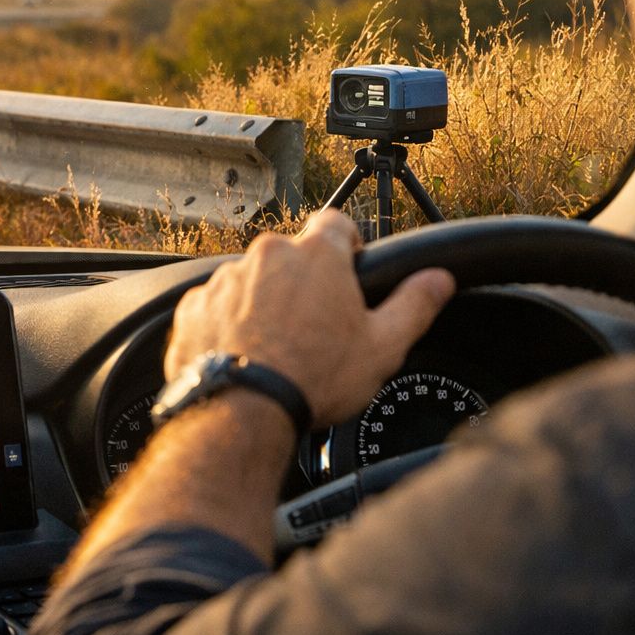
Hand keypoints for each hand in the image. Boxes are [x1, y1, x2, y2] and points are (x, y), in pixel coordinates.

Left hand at [165, 209, 455, 425]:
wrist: (242, 411)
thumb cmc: (313, 377)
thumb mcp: (381, 346)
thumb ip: (414, 304)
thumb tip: (440, 279)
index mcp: (316, 255)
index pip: (336, 224)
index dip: (346, 246)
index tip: (348, 273)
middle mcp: (268, 255)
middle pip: (292, 256)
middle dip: (303, 283)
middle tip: (314, 327)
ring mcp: (227, 278)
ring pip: (252, 280)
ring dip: (264, 302)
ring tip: (276, 347)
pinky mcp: (195, 305)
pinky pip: (218, 305)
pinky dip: (229, 323)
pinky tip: (244, 354)